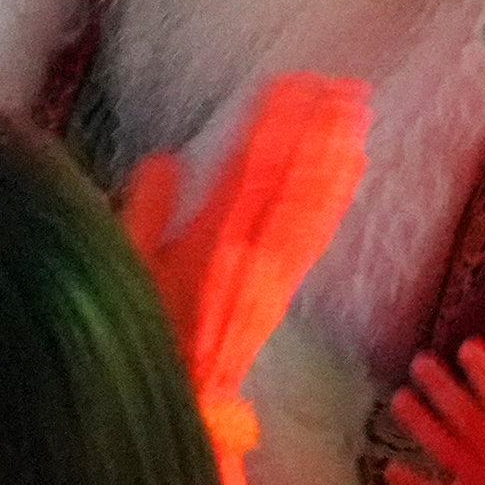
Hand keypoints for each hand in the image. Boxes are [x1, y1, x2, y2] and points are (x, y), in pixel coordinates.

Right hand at [118, 72, 367, 420]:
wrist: (181, 401)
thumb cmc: (146, 335)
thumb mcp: (126, 271)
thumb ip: (146, 213)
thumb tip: (165, 161)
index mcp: (211, 239)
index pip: (248, 165)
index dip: (274, 121)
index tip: (290, 83)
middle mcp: (251, 251)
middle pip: (291, 177)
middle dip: (318, 127)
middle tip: (344, 85)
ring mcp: (273, 269)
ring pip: (312, 200)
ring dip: (337, 152)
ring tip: (358, 112)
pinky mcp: (284, 286)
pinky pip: (317, 232)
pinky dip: (337, 194)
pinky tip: (353, 167)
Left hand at [385, 337, 484, 484]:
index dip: (479, 367)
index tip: (466, 347)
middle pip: (460, 411)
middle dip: (438, 384)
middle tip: (418, 362)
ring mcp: (475, 478)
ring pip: (441, 444)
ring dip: (418, 421)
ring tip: (398, 399)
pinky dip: (411, 484)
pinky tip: (390, 470)